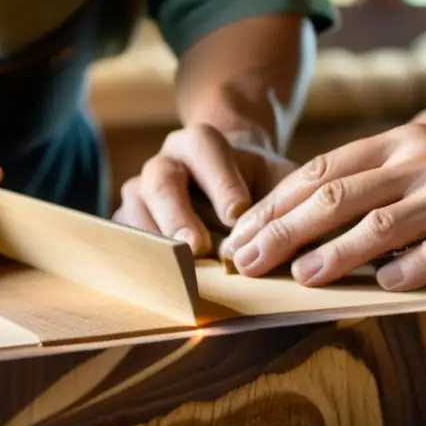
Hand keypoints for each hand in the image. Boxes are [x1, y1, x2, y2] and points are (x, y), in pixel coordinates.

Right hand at [112, 124, 296, 254]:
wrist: (226, 181)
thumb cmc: (256, 183)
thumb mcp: (277, 182)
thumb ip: (286, 204)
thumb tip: (301, 244)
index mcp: (197, 143)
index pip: (204, 148)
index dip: (219, 181)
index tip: (236, 214)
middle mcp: (163, 164)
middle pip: (160, 181)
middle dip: (177, 215)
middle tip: (195, 247)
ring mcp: (140, 193)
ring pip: (135, 211)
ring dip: (156, 242)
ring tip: (176, 271)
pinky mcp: (129, 223)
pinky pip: (125, 240)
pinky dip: (141, 260)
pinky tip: (160, 282)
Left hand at [219, 123, 425, 289]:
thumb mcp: (415, 172)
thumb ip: (364, 186)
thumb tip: (288, 223)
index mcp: (396, 143)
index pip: (318, 172)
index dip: (273, 205)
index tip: (240, 235)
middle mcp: (420, 161)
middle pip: (335, 197)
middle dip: (283, 232)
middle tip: (247, 261)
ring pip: (377, 226)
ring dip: (331, 255)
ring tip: (298, 277)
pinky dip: (401, 273)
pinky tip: (379, 287)